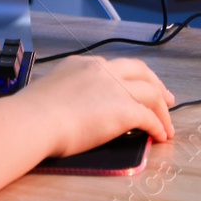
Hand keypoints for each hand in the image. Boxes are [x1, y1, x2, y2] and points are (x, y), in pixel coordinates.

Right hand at [29, 54, 174, 156]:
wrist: (35, 120)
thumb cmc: (33, 113)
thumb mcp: (52, 90)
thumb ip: (68, 93)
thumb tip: (70, 107)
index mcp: (82, 64)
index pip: (115, 67)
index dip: (130, 78)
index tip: (136, 87)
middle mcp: (102, 69)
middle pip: (140, 71)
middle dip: (156, 84)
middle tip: (166, 99)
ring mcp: (115, 87)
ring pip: (151, 92)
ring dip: (162, 110)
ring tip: (167, 124)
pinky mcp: (124, 109)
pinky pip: (150, 117)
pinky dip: (158, 126)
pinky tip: (159, 136)